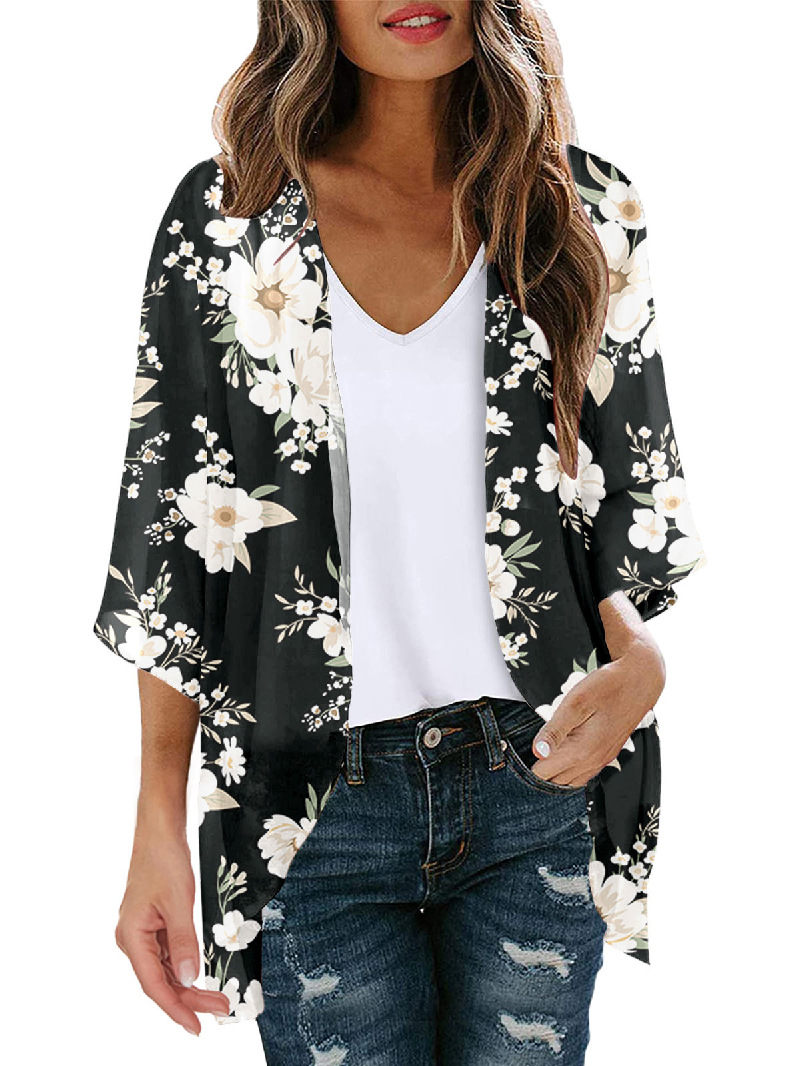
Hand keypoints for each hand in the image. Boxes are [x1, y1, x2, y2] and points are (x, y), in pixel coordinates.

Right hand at [115, 828, 231, 1033]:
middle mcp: (133, 939)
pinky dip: (186, 966)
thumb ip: (184, 941)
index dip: (175, 1008)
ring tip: (218, 997)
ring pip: (167, 970)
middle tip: (221, 1008)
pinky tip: (203, 975)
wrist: (159, 832)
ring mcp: (143, 933)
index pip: (154, 984)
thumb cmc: (164, 861)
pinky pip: (169, 954)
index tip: (196, 1026)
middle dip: (191, 998)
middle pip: (162, 980)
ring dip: (190, 985)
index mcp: (131, 937)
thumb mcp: (179, 902)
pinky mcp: (154, 925)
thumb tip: (189, 978)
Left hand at [530, 638, 665, 787]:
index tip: (514, 755)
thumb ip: (555, 730)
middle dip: (539, 773)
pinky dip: (569, 770)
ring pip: (571, 781)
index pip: (544, 774)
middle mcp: (594, 761)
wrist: (640, 680)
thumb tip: (537, 752)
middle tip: (522, 755)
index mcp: (583, 751)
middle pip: (556, 782)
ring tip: (540, 754)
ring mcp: (602, 759)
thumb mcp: (576, 703)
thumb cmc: (607, 687)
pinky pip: (584, 773)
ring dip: (554, 773)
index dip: (527, 767)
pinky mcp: (607, 754)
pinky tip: (561, 754)